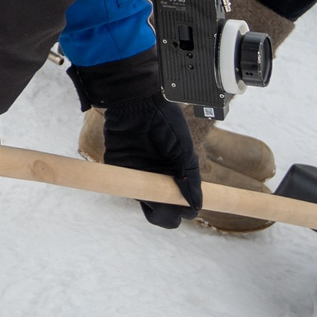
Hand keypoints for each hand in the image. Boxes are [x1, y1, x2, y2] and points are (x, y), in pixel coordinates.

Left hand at [100, 97, 203, 227]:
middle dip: (168, 214)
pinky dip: (134, 188)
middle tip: (170, 207)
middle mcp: (158, 176)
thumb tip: (196, 205)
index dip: (185, 210)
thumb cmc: (165, 120)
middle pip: (163, 209)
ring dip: (152, 204)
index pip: (181, 203)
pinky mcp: (121, 167)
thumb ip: (190, 176)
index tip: (187, 209)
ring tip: (159, 191)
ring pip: (146, 203)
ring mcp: (139, 173)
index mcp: (176, 172)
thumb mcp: (184, 148)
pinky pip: (126, 186)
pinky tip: (144, 179)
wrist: (138, 102)